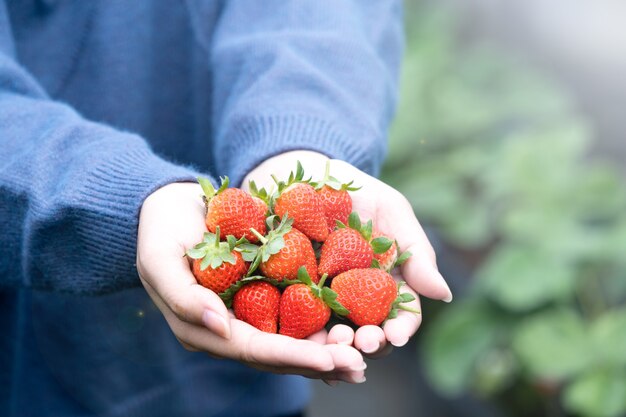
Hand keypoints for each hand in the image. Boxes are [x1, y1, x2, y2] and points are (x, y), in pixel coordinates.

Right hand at [137, 182, 366, 382]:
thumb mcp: (161, 259)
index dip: (293, 356)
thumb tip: (221, 326)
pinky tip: (351, 326)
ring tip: (364, 356)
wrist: (169, 206)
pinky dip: (321, 322)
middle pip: (280, 354)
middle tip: (359, 365)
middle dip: (319, 361)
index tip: (330, 358)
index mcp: (205, 329)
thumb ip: (186, 296)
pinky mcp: (262, 292)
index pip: (255, 350)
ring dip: (327, 349)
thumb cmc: (160, 231)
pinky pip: (295, 311)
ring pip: (291, 339)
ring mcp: (248, 312)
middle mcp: (231, 328)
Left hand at [242, 151, 452, 359]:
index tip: (397, 335)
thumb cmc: (358, 192)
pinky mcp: (292, 293)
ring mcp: (325, 298)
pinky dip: (302, 336)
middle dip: (370, 342)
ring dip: (337, 345)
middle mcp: (358, 297)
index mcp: (388, 283)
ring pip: (334, 333)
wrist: (307, 176)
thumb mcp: (393, 212)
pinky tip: (303, 342)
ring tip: (334, 341)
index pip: (401, 315)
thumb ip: (417, 254)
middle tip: (364, 343)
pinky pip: (296, 321)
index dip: (401, 328)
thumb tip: (444, 295)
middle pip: (369, 331)